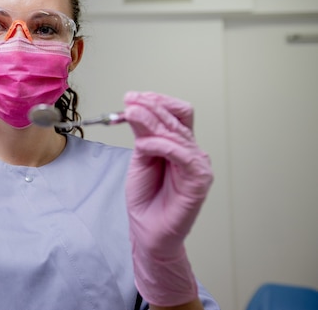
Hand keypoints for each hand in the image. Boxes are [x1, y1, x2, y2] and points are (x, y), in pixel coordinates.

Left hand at [124, 92, 212, 306]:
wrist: (147, 230)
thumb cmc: (146, 197)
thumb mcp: (139, 157)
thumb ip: (142, 135)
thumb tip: (135, 109)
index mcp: (178, 144)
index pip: (176, 112)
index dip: (157, 101)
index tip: (133, 97)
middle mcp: (191, 151)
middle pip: (176, 118)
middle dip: (151, 106)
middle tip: (129, 102)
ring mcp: (197, 164)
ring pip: (178, 133)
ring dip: (152, 121)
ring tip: (131, 116)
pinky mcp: (199, 180)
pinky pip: (183, 154)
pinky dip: (161, 145)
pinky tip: (144, 145)